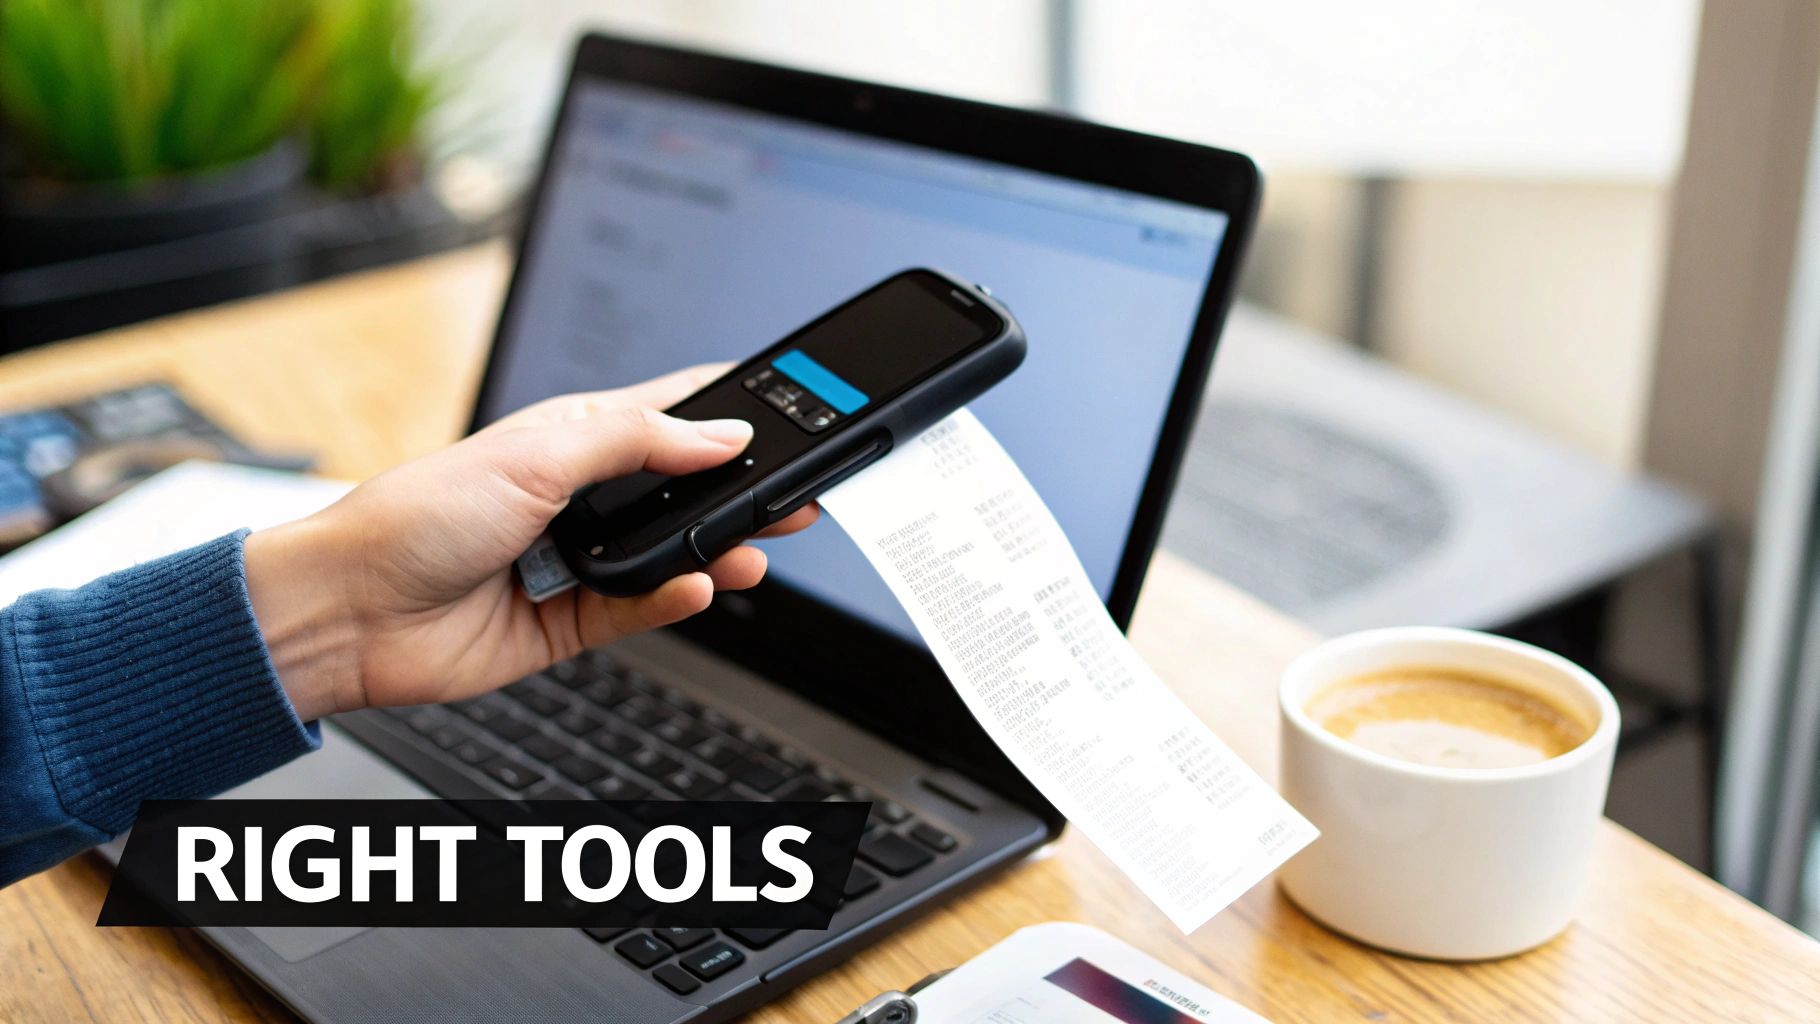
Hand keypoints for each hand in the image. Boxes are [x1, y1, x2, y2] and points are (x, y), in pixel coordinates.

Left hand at [244, 364, 818, 720]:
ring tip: (754, 548)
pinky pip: (644, 609)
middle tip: (799, 494)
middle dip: (743, 491)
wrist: (351, 612)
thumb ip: (634, 441)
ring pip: (673, 554)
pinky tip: (699, 587)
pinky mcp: (573, 622)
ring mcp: (579, 561)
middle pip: (685, 489)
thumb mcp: (535, 454)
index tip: (790, 409)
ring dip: (718, 550)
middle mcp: (580, 499)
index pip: (669, 414)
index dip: (729, 411)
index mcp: (571, 439)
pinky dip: (676, 599)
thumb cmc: (414, 517)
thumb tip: (719, 434)